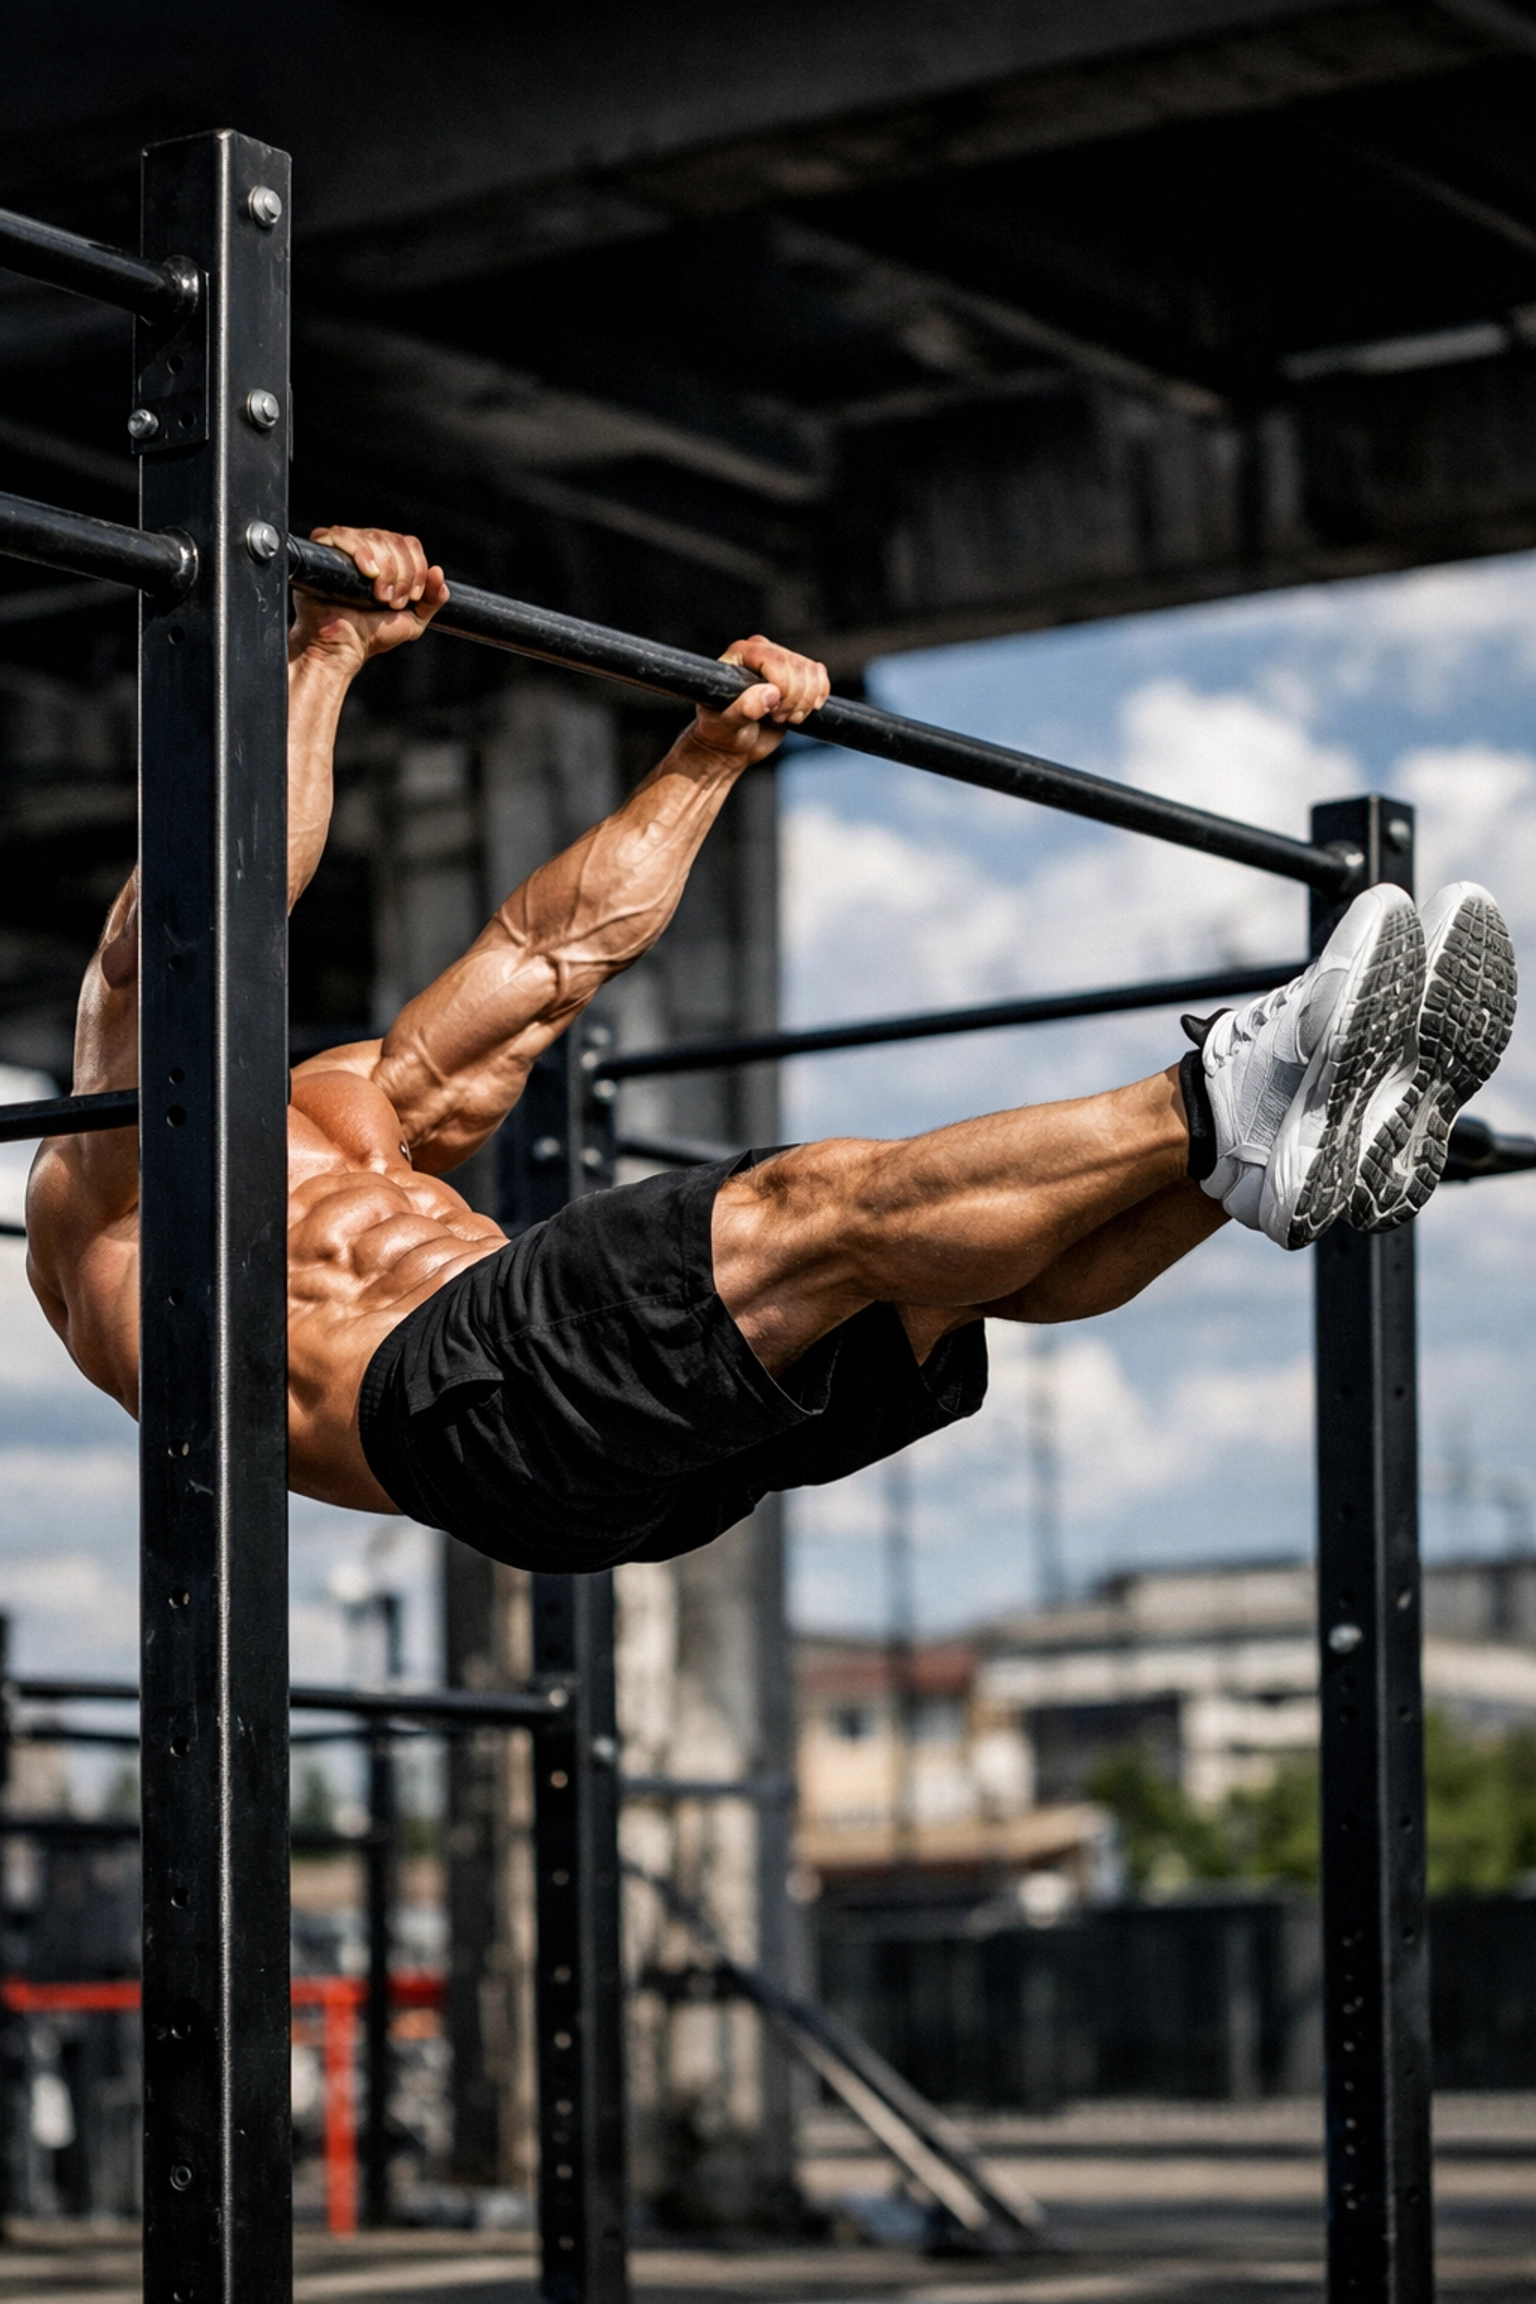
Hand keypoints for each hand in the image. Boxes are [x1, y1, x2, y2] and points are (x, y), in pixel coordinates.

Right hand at [289, 525, 448, 668]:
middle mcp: (365, 549)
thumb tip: (438, 572)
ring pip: (374, 537)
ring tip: (379, 598)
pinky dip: (362, 553)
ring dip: (386, 570)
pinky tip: (368, 574)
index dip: (417, 569)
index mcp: (386, 560)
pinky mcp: (322, 550)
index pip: (409, 544)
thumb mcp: (413, 619)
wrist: (343, 647)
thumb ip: (432, 599)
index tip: (411, 598)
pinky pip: (344, 535)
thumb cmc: (372, 635)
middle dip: (402, 574)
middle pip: (394, 539)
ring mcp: (343, 548)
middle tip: (392, 602)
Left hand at [689, 635, 830, 765]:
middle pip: (798, 667)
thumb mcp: (725, 723)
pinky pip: (821, 677)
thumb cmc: (722, 731)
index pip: (776, 659)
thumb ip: (744, 708)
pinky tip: (799, 712)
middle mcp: (763, 651)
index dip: (783, 688)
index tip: (772, 713)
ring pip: (813, 673)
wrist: (734, 743)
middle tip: (776, 718)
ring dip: (805, 703)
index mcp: (741, 654)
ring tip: (785, 718)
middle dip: (794, 700)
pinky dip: (817, 698)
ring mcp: (782, 661)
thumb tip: (770, 693)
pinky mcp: (798, 675)